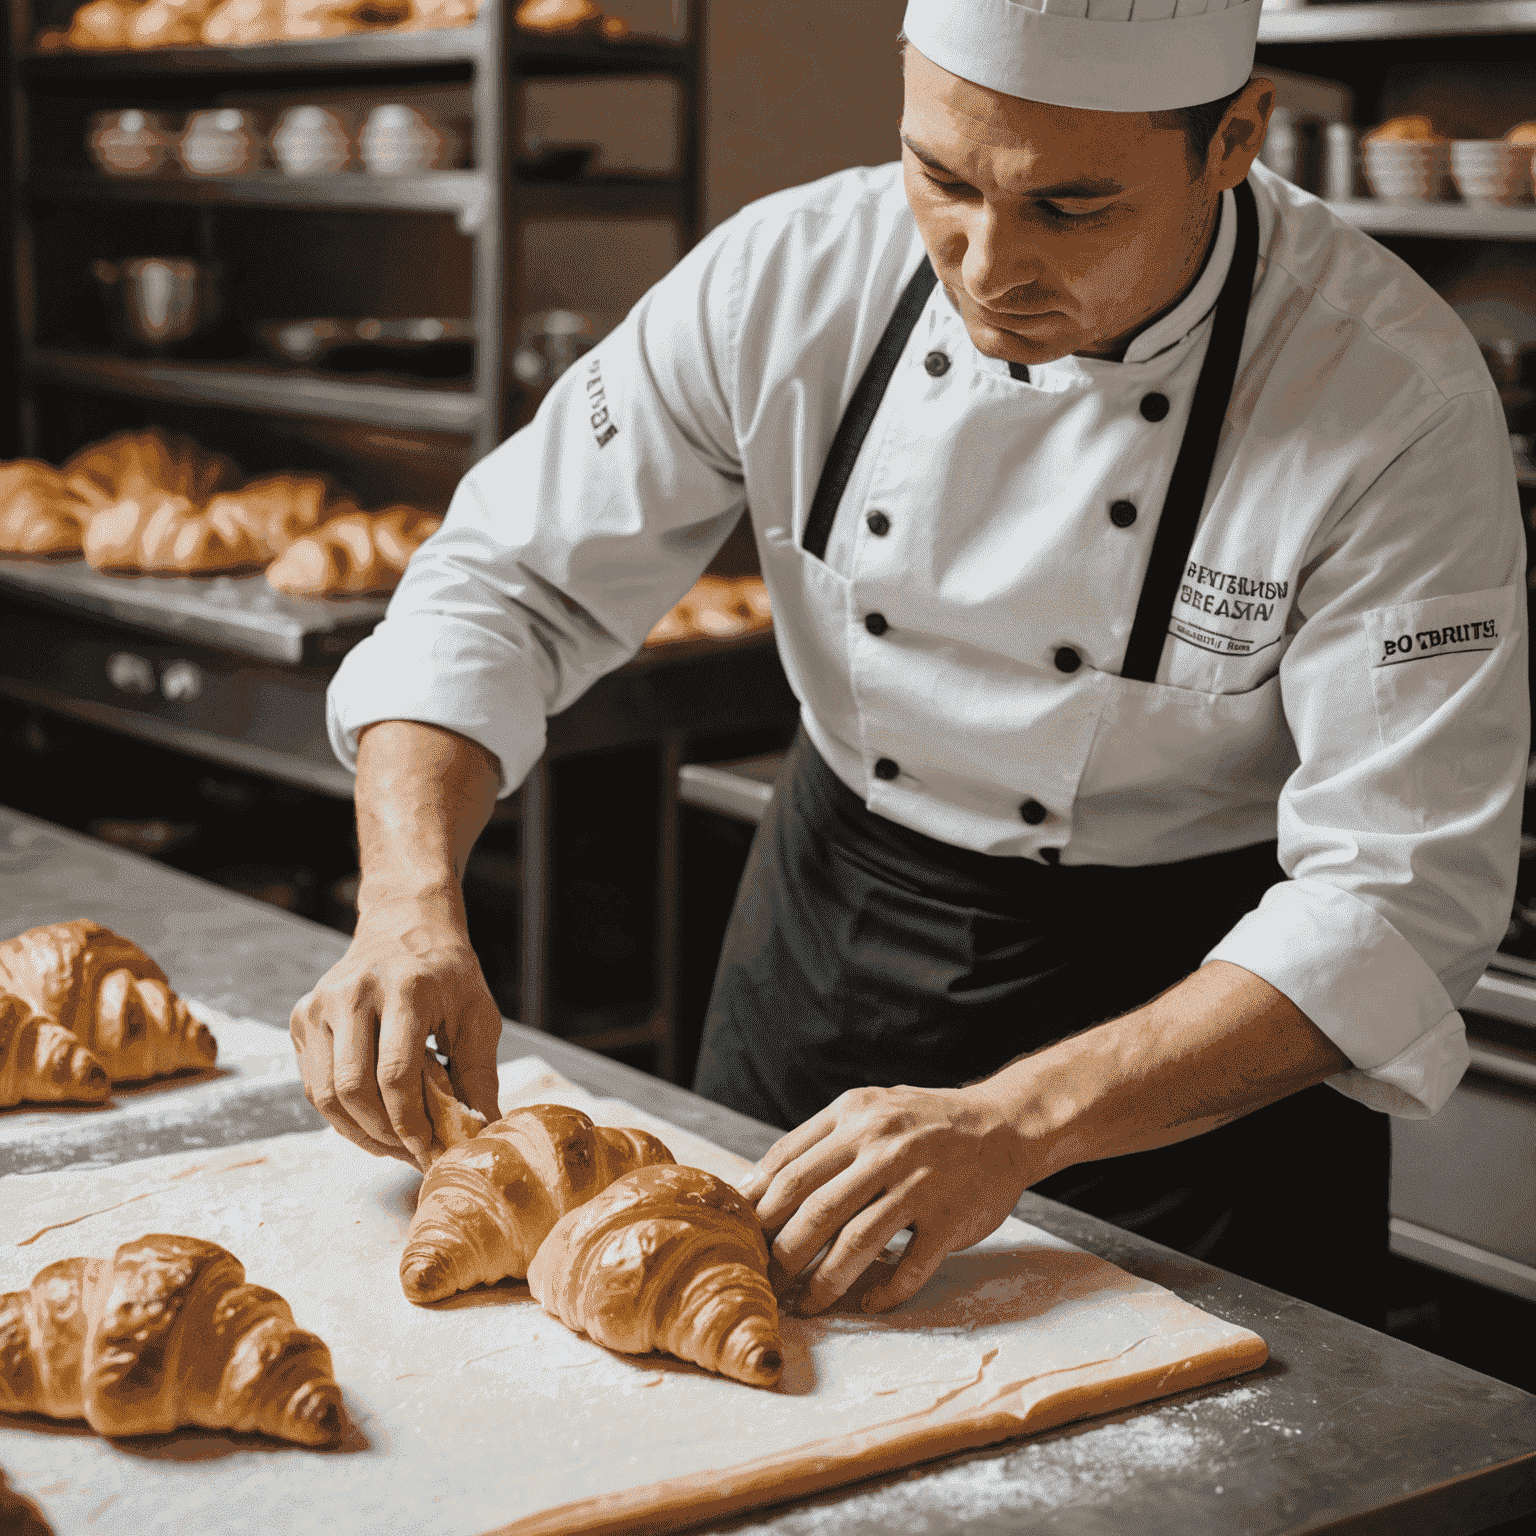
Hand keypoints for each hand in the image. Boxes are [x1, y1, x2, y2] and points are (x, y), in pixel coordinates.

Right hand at [290, 891, 501, 1168]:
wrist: (405, 925)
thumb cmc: (447, 974)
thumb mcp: (477, 1016)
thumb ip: (478, 1076)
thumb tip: (483, 1134)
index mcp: (403, 988)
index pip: (396, 1076)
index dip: (411, 1124)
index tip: (431, 1151)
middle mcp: (353, 993)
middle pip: (353, 1090)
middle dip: (384, 1135)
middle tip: (413, 1154)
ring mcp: (319, 1004)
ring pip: (325, 1095)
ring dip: (359, 1133)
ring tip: (394, 1145)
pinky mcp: (302, 1018)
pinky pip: (314, 1085)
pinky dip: (341, 1115)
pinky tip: (373, 1123)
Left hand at [738, 1083, 1032, 1316]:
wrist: (1004, 1124)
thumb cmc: (924, 1123)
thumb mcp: (870, 1111)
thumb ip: (818, 1142)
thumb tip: (754, 1188)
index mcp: (855, 1116)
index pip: (788, 1164)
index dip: (757, 1206)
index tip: (740, 1238)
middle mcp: (884, 1146)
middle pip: (813, 1208)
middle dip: (780, 1252)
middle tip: (764, 1281)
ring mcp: (919, 1183)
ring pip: (855, 1243)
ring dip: (823, 1282)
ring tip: (805, 1304)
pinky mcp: (950, 1218)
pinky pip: (909, 1267)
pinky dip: (885, 1292)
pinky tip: (869, 1304)